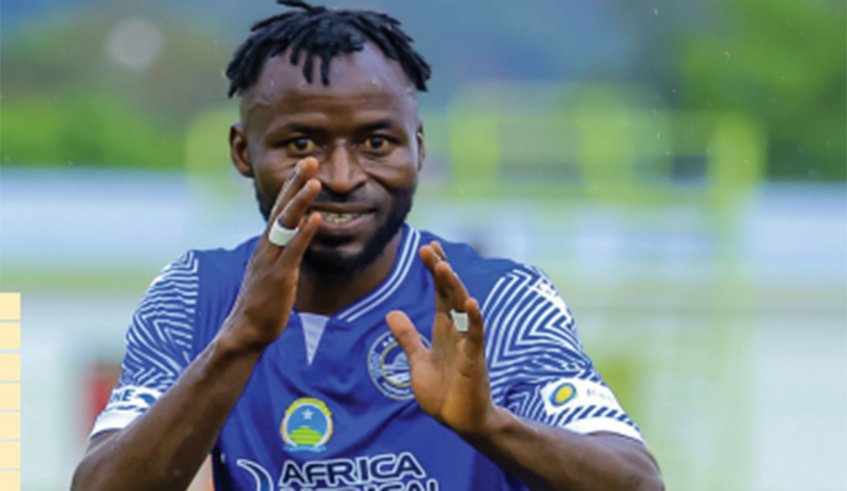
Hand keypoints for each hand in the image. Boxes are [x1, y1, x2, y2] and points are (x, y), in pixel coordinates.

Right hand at [221, 158, 322, 351]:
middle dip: (295, 183)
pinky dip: (305, 233)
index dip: (291, 187)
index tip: (304, 166)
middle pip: (281, 208)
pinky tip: (317, 219)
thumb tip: (298, 238)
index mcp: (267, 245)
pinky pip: (293, 250)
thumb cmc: (263, 302)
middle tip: (309, 160)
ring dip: (301, 201)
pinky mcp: (279, 276)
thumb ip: (284, 252)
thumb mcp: (274, 270)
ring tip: (315, 181)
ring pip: (286, 224)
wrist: (246, 330)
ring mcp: (271, 260)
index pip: (279, 209)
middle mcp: (267, 247)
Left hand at [386, 242, 499, 436]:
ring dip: (453, 288)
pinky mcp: (474, 361)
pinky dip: (473, 320)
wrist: (459, 422)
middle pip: (450, 294)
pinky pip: (475, 337)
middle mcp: (456, 332)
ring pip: (462, 309)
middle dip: (440, 271)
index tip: (428, 247)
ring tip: (443, 267)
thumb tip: (391, 313)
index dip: (435, 271)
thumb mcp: (418, 361)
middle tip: (429, 248)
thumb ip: (408, 337)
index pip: (440, 293)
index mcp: (443, 330)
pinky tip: (471, 303)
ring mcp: (466, 344)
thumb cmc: (443, 393)